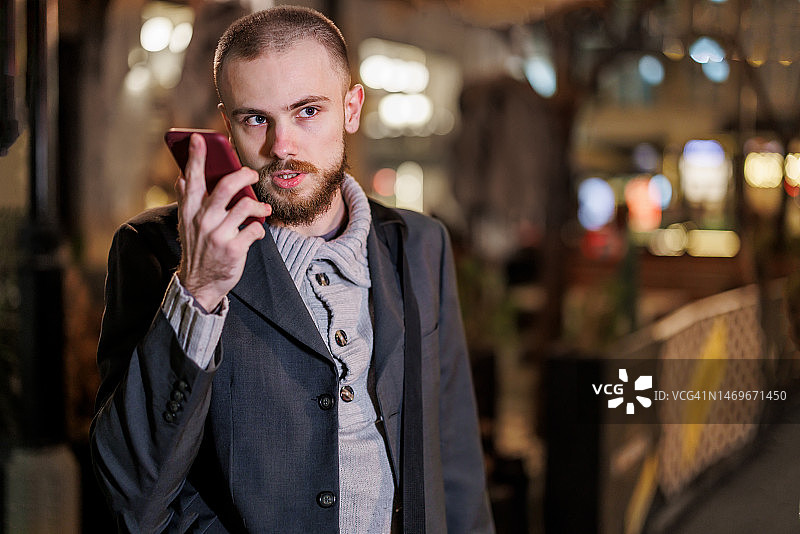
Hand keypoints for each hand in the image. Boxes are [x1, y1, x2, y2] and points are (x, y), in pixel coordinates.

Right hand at [175, 133, 270, 310]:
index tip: (199, 139)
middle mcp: (203, 220)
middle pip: (226, 186)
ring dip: (258, 205)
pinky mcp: (233, 249)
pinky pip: (255, 228)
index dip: (195, 157)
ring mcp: (218, 235)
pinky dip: (259, 227)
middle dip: (244, 175)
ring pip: (245, 205)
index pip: (192, 179)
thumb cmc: (198, 249)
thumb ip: (187, 201)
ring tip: (262, 208)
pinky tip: (257, 230)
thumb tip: (183, 177)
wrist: (199, 284)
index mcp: (190, 211)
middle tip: (253, 175)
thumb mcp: (186, 225)